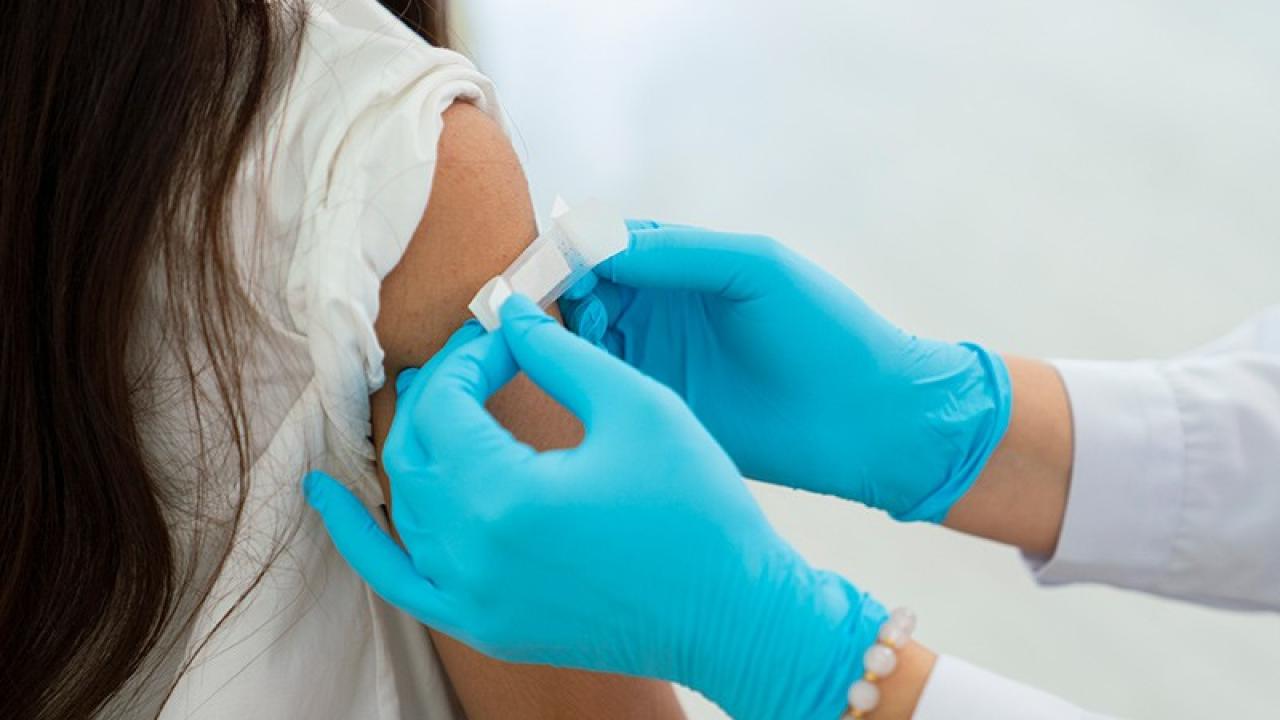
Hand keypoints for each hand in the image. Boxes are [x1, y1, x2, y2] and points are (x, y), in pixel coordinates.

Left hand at [303, 295, 885, 719]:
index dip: (468, 356)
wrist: (735, 617)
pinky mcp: (483, 626)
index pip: (445, 403)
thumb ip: (558, 354)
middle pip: (413, 450)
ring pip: (405, 504)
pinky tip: (325, 497)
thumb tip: (507, 313)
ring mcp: (470, 599)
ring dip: (415, 446)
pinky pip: (396, 578)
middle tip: (483, 360)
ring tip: (440, 401)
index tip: (505, 334)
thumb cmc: (699, 511)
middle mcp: (469, 555)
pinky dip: (358, 535)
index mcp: (504, 496)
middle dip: (441, 393)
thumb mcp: (638, 408)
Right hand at [561, 222, 1012, 521]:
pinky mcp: (658, 409)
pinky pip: (603, 387)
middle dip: (560, 292)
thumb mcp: (753, 268)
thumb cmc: (825, 329)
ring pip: (582, 338)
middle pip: (583, 290)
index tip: (551, 264)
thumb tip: (594, 242)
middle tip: (556, 308)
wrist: (867, 420)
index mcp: (681, 265)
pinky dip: (579, 377)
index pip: (605, 245)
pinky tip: (578, 376)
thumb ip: (675, 253)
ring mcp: (656, 361)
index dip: (573, 250)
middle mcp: (660, 309)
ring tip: (578, 340)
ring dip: (564, 333)